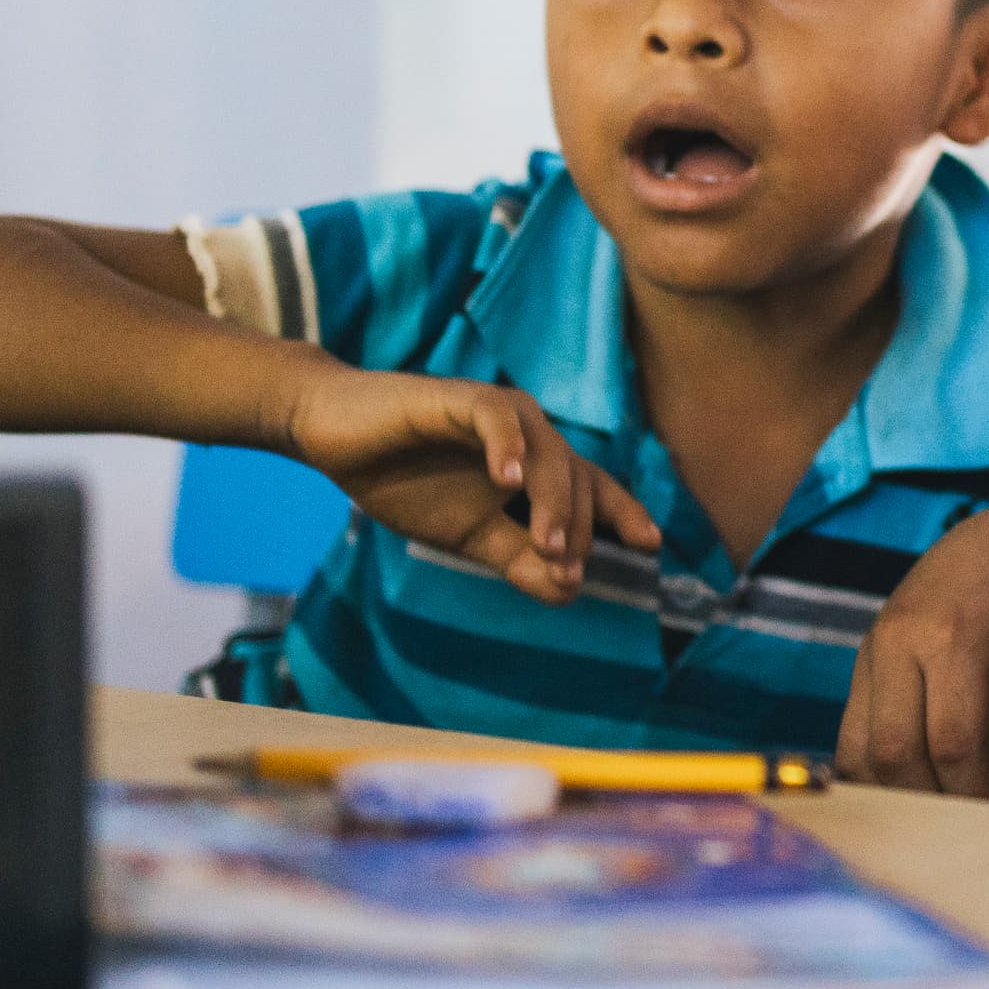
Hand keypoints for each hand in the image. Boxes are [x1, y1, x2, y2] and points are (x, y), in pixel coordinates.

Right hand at [275, 365, 656, 603]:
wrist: (336, 439)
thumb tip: (569, 591)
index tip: (652, 544)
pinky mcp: (458, 397)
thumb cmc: (404, 480)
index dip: (623, 512)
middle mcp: (528, 434)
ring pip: (547, 451)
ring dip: (551, 500)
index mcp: (533, 466)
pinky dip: (507, 446)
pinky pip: (496, 418)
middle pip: (575, 477)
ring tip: (546, 544)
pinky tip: (507, 480)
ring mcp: (497, 412)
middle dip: (577, 528)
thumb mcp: (468, 535)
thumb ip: (516, 558)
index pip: (591, 488)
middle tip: (563, 569)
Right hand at [839, 504, 988, 800]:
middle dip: (927, 805)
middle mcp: (900, 639)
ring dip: (893, 797)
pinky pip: (849, 736)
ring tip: (936, 822)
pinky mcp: (858, 662)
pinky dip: (874, 775)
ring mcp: (870, 649)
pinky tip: (909, 793)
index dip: (974, 796)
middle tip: (961, 837)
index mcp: (957, 637)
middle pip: (894, 750)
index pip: (954, 742)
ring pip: (858, 750)